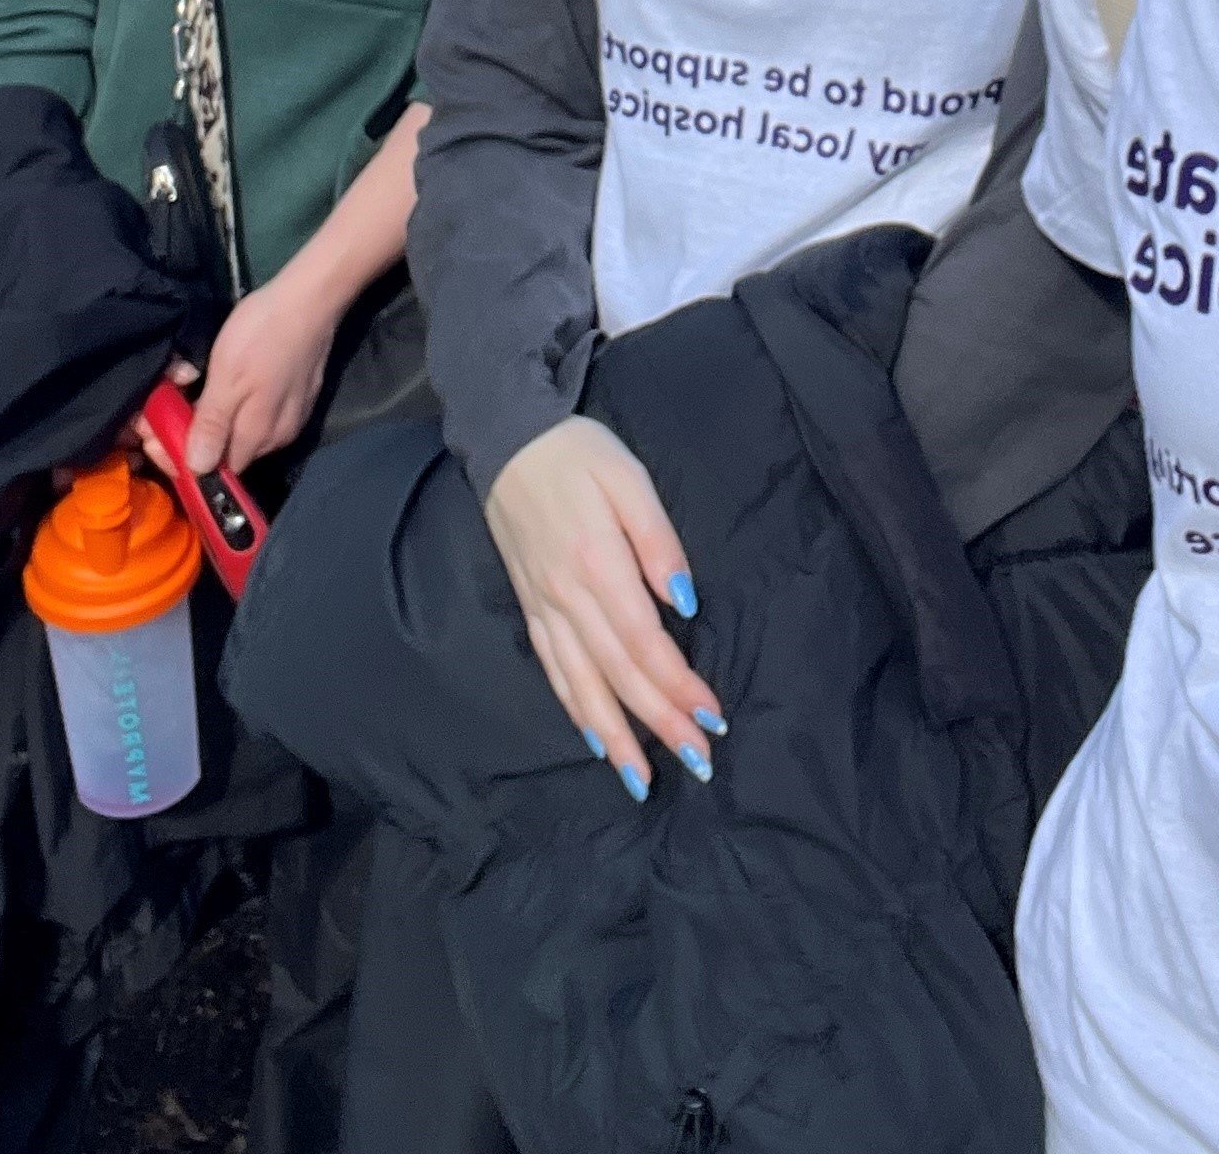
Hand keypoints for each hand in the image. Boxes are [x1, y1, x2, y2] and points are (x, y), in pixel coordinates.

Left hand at [145, 269, 339, 477]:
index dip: (180, 460)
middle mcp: (276, 437)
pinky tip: (217, 385)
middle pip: (226, 452)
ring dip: (208, 419)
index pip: (214, 472)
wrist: (311, 299)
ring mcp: (290, 417)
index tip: (151, 438)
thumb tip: (198, 470)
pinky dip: (231, 406)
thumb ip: (213, 426)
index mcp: (258, 438)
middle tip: (157, 410)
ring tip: (182, 392)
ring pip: (239, 432)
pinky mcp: (295, 396)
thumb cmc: (262, 336)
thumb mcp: (228, 378)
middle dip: (189, 436)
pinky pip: (255, 414)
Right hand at [480, 418, 722, 798]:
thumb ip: (658, 540)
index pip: (646, 643)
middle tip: (698, 762)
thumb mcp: (629, 478)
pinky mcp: (530, 608)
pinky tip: (595, 740)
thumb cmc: (578, 454)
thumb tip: (685, 601)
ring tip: (643, 780)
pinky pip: (553, 671)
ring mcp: (544, 608)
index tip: (713, 717)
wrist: (505, 438)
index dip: (679, 685)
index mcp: (599, 566)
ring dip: (615, 737)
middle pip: (619, 675)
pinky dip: (575, 711)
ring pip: (582, 686)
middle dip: (659, 723)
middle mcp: (567, 598)